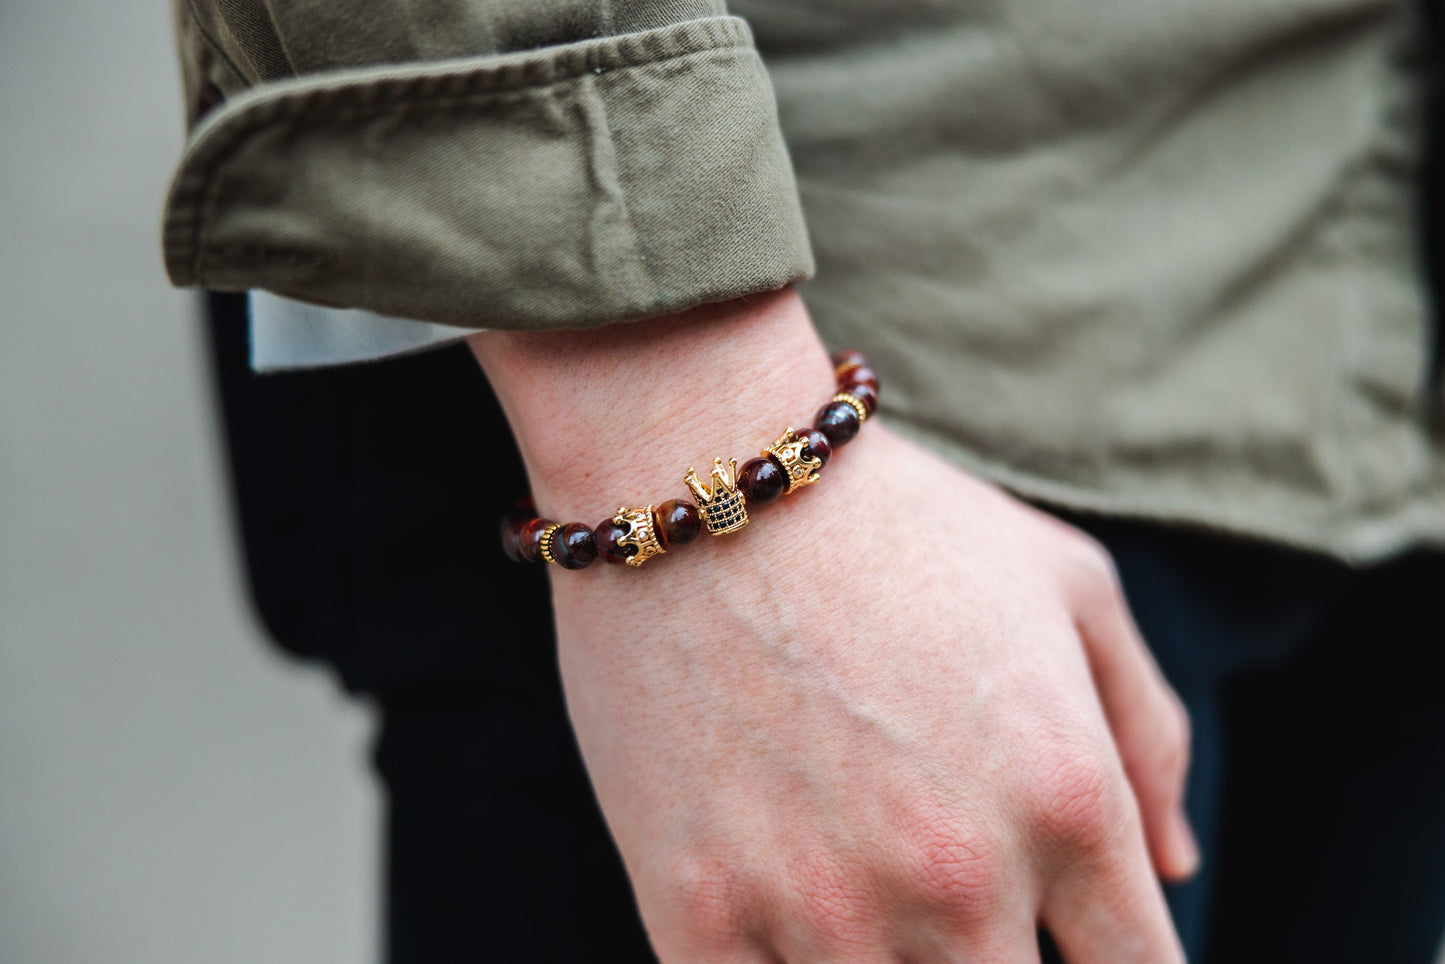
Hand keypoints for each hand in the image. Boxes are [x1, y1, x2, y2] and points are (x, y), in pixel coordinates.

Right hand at [470, 291, 1194, 961]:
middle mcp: (958, 879)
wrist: (696, 473)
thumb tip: (1176, 867)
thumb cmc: (892, 518)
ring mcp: (818, 910)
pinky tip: (786, 923)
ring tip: (871, 896)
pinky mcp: (695, 918)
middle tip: (961, 904)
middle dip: (1003, 963)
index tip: (1068, 935)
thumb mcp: (1066, 582)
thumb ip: (1150, 731)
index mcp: (1066, 800)